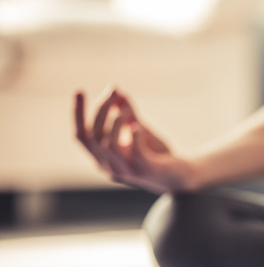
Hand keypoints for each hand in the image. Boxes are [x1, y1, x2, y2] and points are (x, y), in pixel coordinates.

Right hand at [74, 88, 198, 192]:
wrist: (183, 176)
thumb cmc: (158, 154)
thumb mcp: (140, 130)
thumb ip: (127, 113)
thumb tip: (116, 90)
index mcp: (103, 159)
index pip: (81, 136)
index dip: (78, 114)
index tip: (80, 90)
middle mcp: (110, 168)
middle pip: (93, 137)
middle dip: (101, 110)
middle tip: (113, 93)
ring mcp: (127, 172)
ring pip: (109, 144)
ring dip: (116, 121)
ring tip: (127, 109)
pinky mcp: (146, 171)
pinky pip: (135, 152)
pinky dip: (134, 135)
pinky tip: (138, 125)